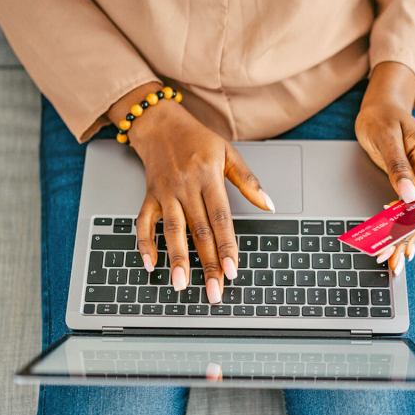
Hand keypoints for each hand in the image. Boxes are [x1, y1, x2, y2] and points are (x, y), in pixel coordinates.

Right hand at [108, 83, 274, 303]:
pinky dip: (145, 244)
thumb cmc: (197, 139)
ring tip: (181, 285)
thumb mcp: (228, 153)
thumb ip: (248, 181)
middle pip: (199, 231)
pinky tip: (150, 265)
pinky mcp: (149, 196)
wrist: (160, 124)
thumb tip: (270, 205)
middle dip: (208, 264)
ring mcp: (165, 193)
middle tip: (215, 291)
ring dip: (177, 260)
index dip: (227, 246)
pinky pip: (143, 223)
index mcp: (208, 177)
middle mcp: (186, 187)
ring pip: (171, 231)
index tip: (233, 270)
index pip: (221, 218)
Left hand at [355, 63, 414, 273]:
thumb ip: (397, 166)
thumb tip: (408, 196)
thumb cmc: (381, 117)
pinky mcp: (410, 182)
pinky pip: (408, 209)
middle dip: (410, 235)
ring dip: (405, 237)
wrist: (378, 106)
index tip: (400, 230)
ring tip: (393, 261)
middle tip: (393, 257)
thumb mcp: (385, 138)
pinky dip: (401, 229)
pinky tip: (399, 248)